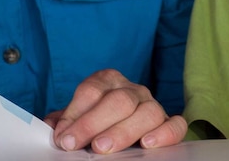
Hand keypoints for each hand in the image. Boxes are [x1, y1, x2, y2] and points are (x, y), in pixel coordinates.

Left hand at [44, 69, 187, 153]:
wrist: (120, 122)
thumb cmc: (96, 120)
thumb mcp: (77, 117)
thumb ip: (65, 121)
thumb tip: (53, 128)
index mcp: (107, 80)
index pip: (92, 91)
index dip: (75, 114)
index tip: (63, 137)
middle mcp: (132, 89)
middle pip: (119, 100)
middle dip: (94, 124)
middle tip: (76, 144)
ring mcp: (153, 104)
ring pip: (147, 111)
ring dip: (124, 131)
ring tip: (103, 148)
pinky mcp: (169, 121)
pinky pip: (175, 124)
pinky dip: (164, 134)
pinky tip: (147, 144)